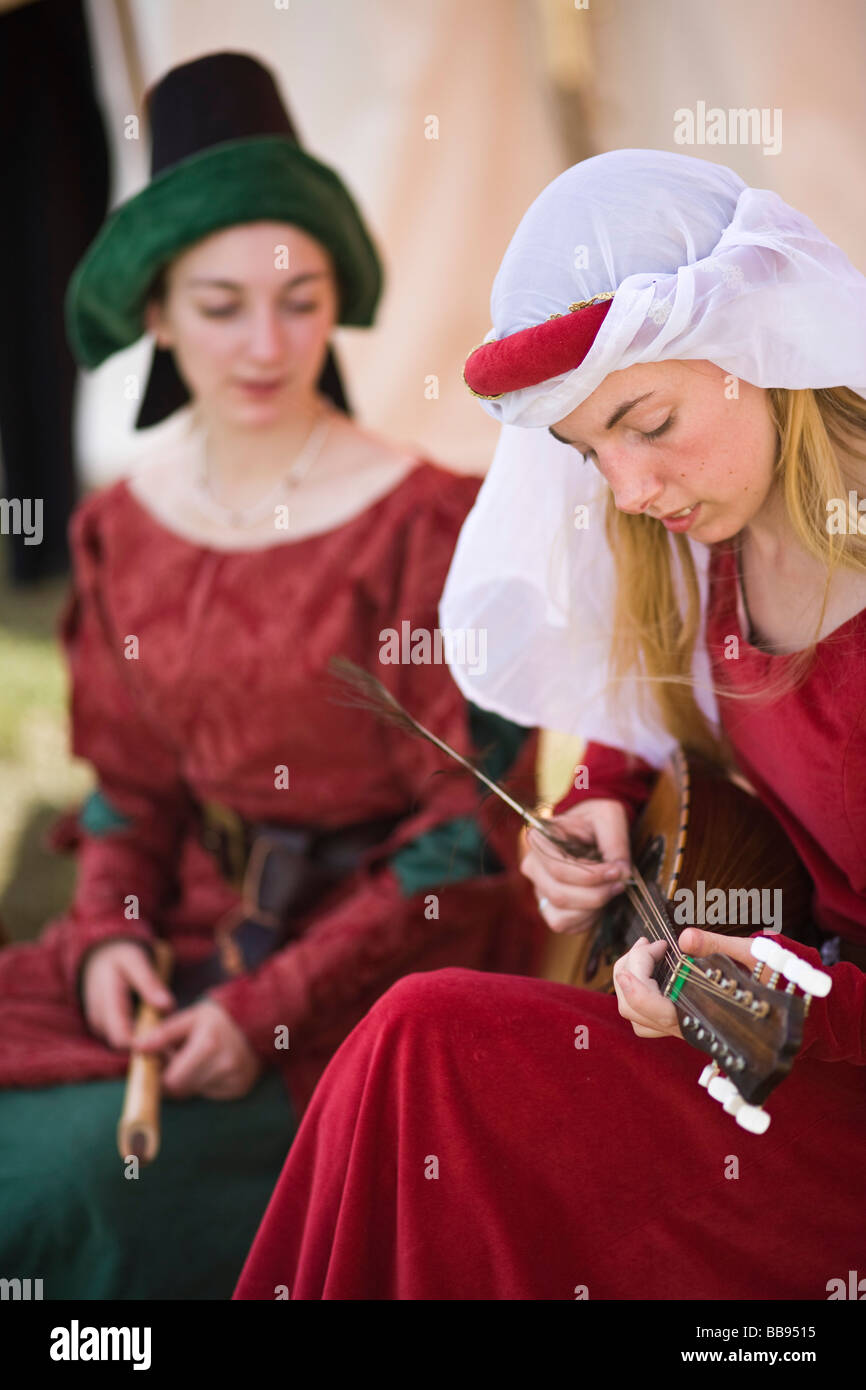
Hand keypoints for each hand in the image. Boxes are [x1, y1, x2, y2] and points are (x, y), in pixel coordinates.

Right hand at [82, 940, 174, 1048]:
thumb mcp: (136, 961)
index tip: (168, 1045)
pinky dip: (139, 1036)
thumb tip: (167, 1006)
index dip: (143, 1046)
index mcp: (108, 1001)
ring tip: (170, 1037)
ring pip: (123, 1043)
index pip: (121, 1038)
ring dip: (144, 1042)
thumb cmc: (120, 957)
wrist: (98, 958)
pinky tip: (158, 1031)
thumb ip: (150, 983)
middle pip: (124, 1045)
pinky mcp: (105, 1027)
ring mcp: (100, 1024)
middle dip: (147, 1047)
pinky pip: (122, 1037)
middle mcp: (100, 1018)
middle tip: (175, 1046)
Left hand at [135, 999, 263, 1099]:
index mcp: (208, 1044)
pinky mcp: (241, 1088)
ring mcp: (235, 1079)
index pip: (171, 1081)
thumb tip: (137, 1048)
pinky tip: (212, 1067)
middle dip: (173, 1079)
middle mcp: (225, 1065)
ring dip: (190, 1081)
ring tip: (197, 1060)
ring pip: (196, 1092)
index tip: (157, 1067)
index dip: (159, 1078)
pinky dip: (205, 1084)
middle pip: (183, 1090)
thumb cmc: (218, 1019)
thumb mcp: (189, 1018)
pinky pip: (211, 1094)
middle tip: (177, 1061)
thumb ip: (163, 1034)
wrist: (258, 1021)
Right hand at [520, 799, 631, 933]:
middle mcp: (532, 865)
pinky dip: (586, 920)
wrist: (589, 828)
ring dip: (592, 910)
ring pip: (560, 916)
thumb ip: (616, 844)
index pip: (559, 869)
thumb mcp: (610, 819)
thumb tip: (622, 875)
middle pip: (559, 895)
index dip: (592, 877)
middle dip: (596, 895)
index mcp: (539, 839)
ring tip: (610, 892)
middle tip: (620, 884)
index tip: (618, 871)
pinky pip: (564, 924)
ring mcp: (538, 888)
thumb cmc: (596, 820)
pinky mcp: (548, 906)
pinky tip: (600, 903)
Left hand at [613, 928, 774, 1040]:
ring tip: (646, 951)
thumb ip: (716, 946)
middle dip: (631, 968)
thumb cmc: (770, 976)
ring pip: (633, 1014)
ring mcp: (678, 1027)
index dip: (636, 978)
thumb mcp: (751, 955)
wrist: (785, 1001)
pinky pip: (642, 1015)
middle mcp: (685, 1027)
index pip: (652, 1007)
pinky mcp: (676, 1021)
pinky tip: (651, 967)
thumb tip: (685, 937)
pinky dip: (636, 989)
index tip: (649, 945)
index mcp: (701, 1016)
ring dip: (629, 979)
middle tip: (651, 943)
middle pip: (631, 1008)